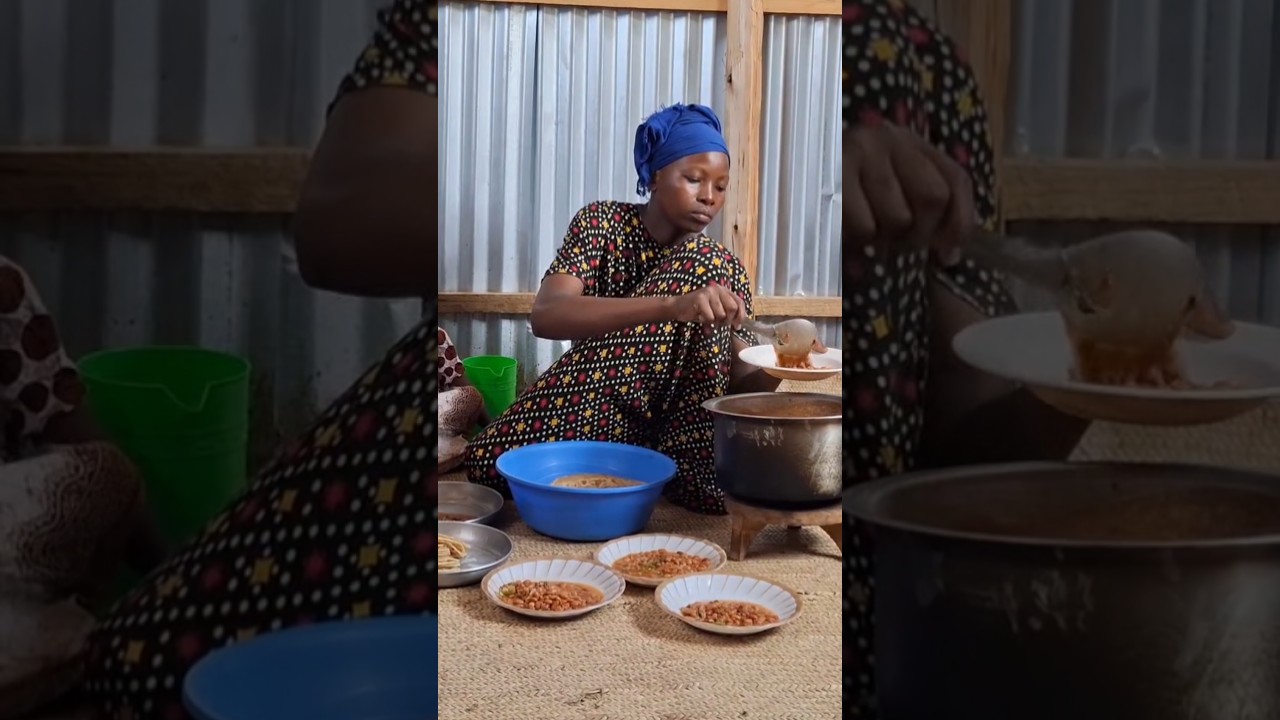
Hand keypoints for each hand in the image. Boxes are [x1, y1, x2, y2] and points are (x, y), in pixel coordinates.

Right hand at [671, 284, 746, 326]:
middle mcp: (718, 289)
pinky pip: (710, 317)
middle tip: (718, 322)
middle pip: (732, 309)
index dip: (741, 316)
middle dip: (727, 320)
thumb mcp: (716, 309)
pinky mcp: (700, 299)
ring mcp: (709, 293)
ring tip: (707, 317)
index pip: (739, 302)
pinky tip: (700, 316)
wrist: (678, 307)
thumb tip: (739, 325)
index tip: (736, 326)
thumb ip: (728, 313)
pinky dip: (706, 321)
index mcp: (724, 290)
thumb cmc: (699, 310)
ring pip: (721, 314)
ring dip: (714, 321)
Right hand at [845, 121, 975, 260]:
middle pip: (931, 197)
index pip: (956, 181)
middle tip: (898, 245)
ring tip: (871, 239)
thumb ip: (932, 215)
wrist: (791, 166)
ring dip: (885, 241)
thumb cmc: (851, 189)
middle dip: (918, 234)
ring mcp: (858, 152)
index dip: (958, 224)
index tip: (945, 254)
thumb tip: (949, 258)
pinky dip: (860, 248)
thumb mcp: (896, 190)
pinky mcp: (831, 178)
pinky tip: (850, 244)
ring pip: (895, 217)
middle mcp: (888, 137)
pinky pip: (862, 228)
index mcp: (913, 141)